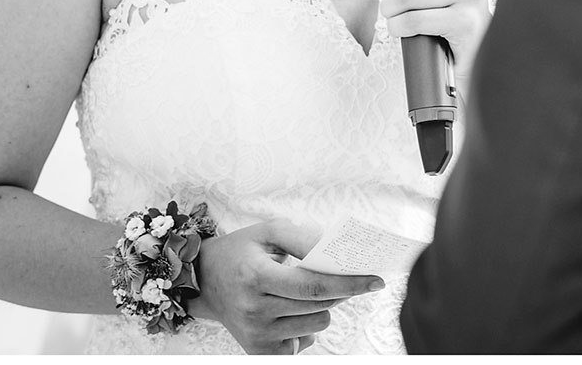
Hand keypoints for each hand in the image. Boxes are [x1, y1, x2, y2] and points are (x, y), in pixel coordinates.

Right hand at [191, 218, 383, 354]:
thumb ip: (304, 238)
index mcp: (255, 276)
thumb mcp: (269, 231)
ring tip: (307, 290)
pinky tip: (292, 309)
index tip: (376, 279)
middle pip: (320, 305)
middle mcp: (253, 309)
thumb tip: (337, 254)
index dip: (349, 283)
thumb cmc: (243, 251)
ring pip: (317, 324)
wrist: (204, 282)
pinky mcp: (258, 351)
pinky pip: (305, 341)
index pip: (313, 285)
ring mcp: (255, 335)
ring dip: (324, 306)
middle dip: (343, 290)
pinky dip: (307, 324)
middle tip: (353, 277)